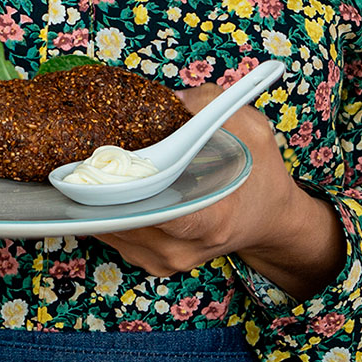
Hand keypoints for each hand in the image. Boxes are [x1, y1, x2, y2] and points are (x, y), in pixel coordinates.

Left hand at [93, 84, 344, 300]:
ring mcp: (166, 261)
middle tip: (91, 153)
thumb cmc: (261, 177)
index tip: (111, 162)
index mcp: (212, 220)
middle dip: (104, 186)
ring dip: (100, 198)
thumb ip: (213, 107)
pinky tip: (110, 184)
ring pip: (112, 230)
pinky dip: (108, 209)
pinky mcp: (152, 263)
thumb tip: (171, 99)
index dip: (130, 187)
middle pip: (126, 219)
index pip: (162, 213)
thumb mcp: (252, 131)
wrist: (270, 222)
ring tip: (96, 165)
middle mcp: (185, 248)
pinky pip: (115, 235)